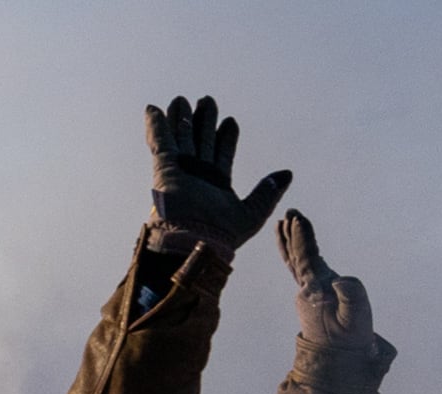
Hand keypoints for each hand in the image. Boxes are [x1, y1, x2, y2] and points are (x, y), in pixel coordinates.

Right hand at [146, 95, 290, 252]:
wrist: (194, 244)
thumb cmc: (221, 236)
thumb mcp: (252, 212)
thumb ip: (267, 192)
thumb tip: (287, 174)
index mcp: (217, 184)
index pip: (222, 153)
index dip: (226, 136)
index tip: (230, 121)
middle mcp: (198, 175)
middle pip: (201, 140)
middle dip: (204, 121)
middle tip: (207, 101)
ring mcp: (180, 171)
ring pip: (180, 138)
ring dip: (181, 119)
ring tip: (182, 101)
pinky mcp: (164, 169)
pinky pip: (159, 142)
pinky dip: (156, 125)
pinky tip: (154, 109)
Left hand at [275, 211, 391, 359]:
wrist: (338, 360)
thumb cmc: (351, 338)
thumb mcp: (358, 318)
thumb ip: (352, 297)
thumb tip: (339, 281)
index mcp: (316, 291)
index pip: (306, 259)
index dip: (302, 239)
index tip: (296, 219)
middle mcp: (306, 290)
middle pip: (296, 257)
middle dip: (292, 234)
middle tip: (288, 212)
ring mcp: (306, 293)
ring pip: (294, 262)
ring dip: (289, 241)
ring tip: (283, 222)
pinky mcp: (310, 296)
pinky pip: (299, 269)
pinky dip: (295, 254)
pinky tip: (293, 246)